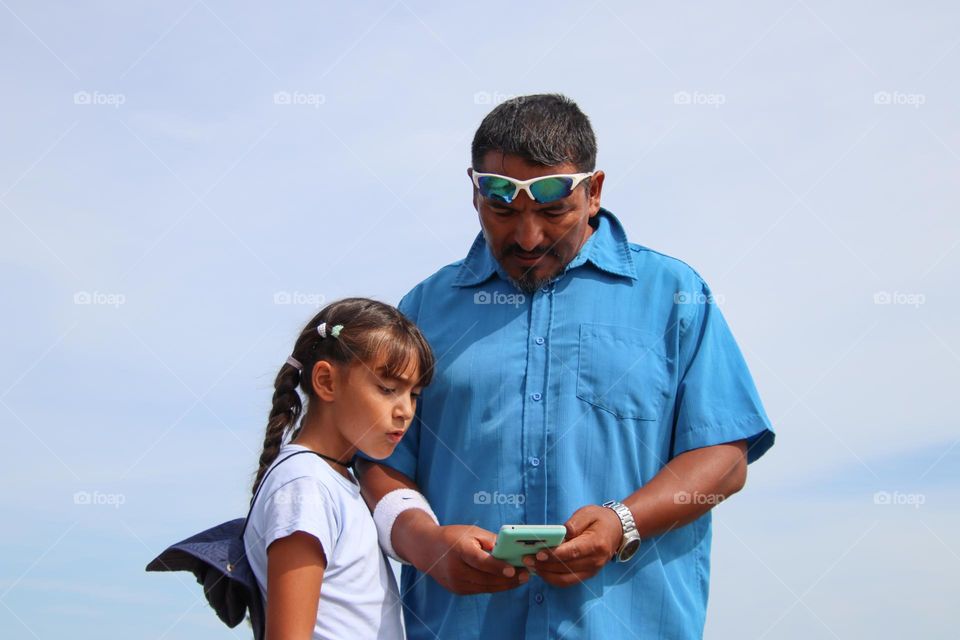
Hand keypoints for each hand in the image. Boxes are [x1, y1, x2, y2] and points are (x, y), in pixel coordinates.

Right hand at [409, 523, 529, 594]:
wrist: (427, 549)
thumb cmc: (453, 537)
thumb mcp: (471, 532)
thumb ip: (491, 541)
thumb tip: (512, 550)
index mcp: (459, 550)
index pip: (480, 562)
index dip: (497, 567)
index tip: (514, 569)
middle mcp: (456, 569)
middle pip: (486, 578)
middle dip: (508, 578)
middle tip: (526, 574)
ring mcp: (456, 582)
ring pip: (485, 587)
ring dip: (505, 584)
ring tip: (522, 579)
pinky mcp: (458, 590)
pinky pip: (480, 589)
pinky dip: (495, 586)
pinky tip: (507, 581)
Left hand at [523, 505, 622, 587]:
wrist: (617, 529)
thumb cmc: (600, 519)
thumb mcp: (587, 513)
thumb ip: (572, 525)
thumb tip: (557, 536)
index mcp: (596, 544)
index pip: (572, 552)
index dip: (554, 554)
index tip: (538, 553)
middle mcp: (595, 561)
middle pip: (566, 567)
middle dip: (544, 565)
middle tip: (527, 559)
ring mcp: (592, 570)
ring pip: (565, 579)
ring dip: (546, 574)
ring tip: (531, 565)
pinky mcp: (588, 574)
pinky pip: (568, 581)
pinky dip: (553, 578)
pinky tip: (542, 570)